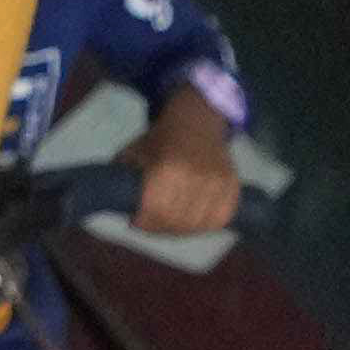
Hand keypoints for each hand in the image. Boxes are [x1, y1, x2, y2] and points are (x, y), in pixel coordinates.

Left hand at [129, 89, 246, 238]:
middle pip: (175, 221)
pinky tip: (191, 221)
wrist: (197, 120)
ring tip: (169, 223)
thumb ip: (123, 177)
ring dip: (180, 230)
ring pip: (197, 224)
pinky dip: (204, 225)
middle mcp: (196, 177)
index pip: (155, 211)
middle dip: (158, 227)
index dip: (143, 222)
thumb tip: (116, 204)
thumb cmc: (161, 138)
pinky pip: (219, 219)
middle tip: (151, 223)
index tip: (135, 221)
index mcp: (168, 168)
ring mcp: (217, 183)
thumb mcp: (133, 151)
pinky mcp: (232, 187)